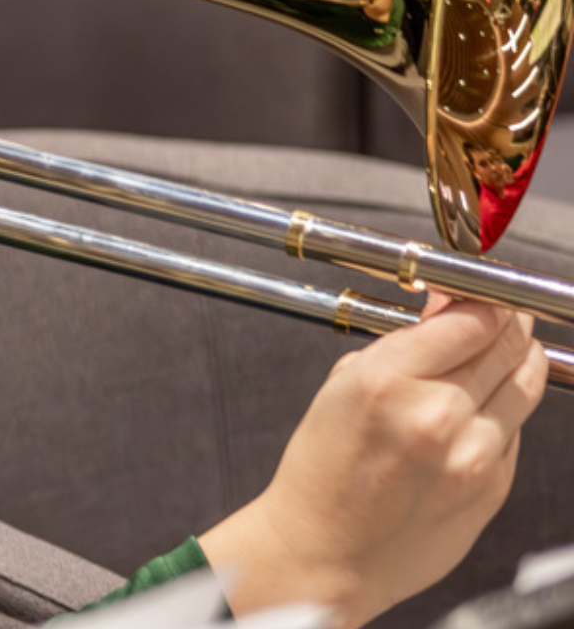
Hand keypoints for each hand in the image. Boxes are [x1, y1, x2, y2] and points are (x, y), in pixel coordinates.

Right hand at [199, 296, 548, 627]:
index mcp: (385, 382)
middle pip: (507, 343)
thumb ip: (398, 347)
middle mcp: (435, 415)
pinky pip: (516, 430)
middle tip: (497, 317)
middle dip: (505, 323)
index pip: (471, 318)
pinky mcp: (493, 485)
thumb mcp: (340, 390)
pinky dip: (506, 411)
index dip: (482, 299)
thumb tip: (445, 312)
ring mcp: (471, 454)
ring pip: (526, 383)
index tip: (477, 294)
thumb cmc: (322, 475)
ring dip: (518, 359)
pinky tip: (480, 411)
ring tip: (503, 353)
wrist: (324, 553)